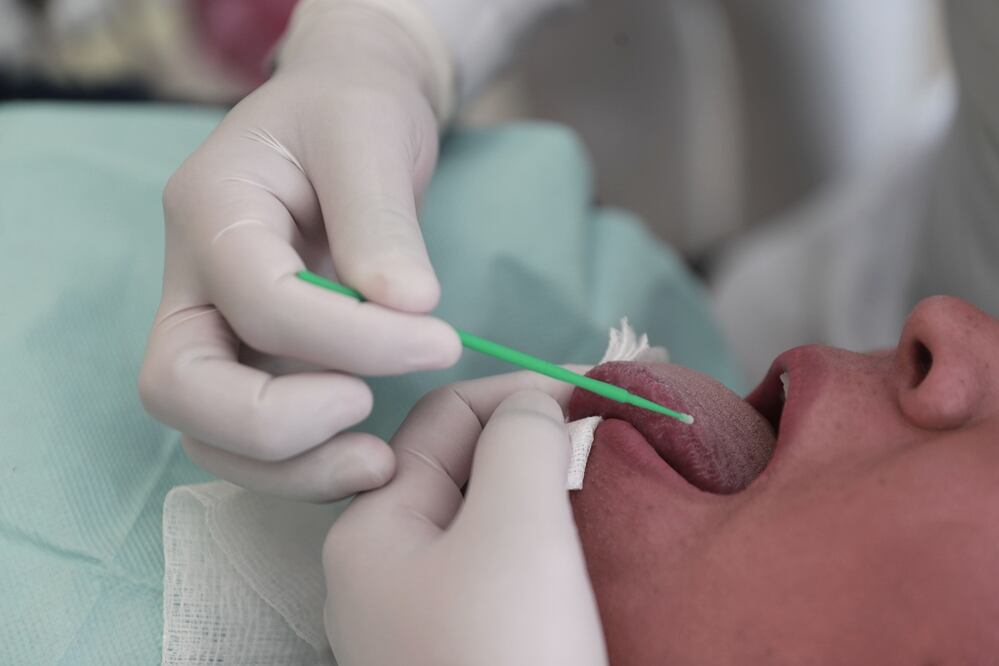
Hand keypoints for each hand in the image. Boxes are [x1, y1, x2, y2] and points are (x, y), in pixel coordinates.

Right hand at [139, 0, 460, 501]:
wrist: (346, 115)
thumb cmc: (353, 111)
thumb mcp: (371, 135)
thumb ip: (381, 220)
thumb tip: (405, 306)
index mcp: (210, 211)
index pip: (257, 301)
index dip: (350, 338)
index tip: (439, 340)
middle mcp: (193, 279)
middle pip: (179, 390)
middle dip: (277, 425)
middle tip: (369, 410)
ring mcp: (216, 328)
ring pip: (208, 434)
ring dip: (290, 467)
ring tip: (382, 461)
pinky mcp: (254, 362)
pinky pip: (254, 440)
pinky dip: (305, 465)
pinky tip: (373, 455)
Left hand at [322, 371, 606, 665]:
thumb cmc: (501, 653)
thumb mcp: (515, 531)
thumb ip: (521, 442)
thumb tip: (534, 406)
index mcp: (372, 526)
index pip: (446, 415)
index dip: (523, 389)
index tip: (600, 391)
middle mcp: (380, 568)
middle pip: (462, 469)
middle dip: (536, 441)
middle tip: (612, 436)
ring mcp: (413, 617)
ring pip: (484, 523)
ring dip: (543, 494)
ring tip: (609, 484)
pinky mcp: (451, 651)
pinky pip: (497, 575)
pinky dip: (542, 548)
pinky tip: (586, 547)